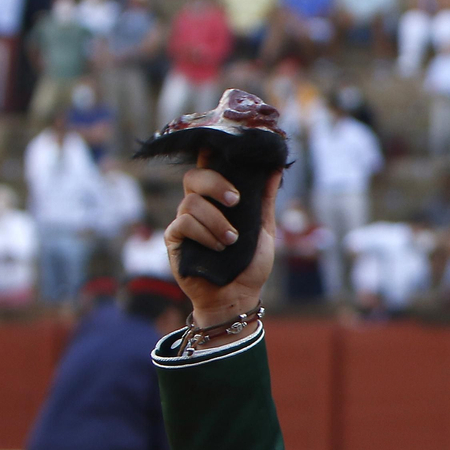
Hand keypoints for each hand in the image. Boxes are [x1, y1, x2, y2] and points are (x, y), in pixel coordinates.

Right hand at [163, 156, 281, 327]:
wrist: (237, 296)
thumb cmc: (249, 265)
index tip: (226, 152)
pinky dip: (204, 234)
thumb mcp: (264, 230)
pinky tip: (218, 248)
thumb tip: (275, 168)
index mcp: (217, 200)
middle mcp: (197, 206)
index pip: (208, 168)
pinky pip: (183, 224)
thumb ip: (265, 199)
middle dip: (216, 184)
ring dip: (216, 221)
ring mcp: (183, 221)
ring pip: (191, 203)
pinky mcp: (174, 239)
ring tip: (232, 240)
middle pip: (193, 177)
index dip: (211, 154)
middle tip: (236, 201)